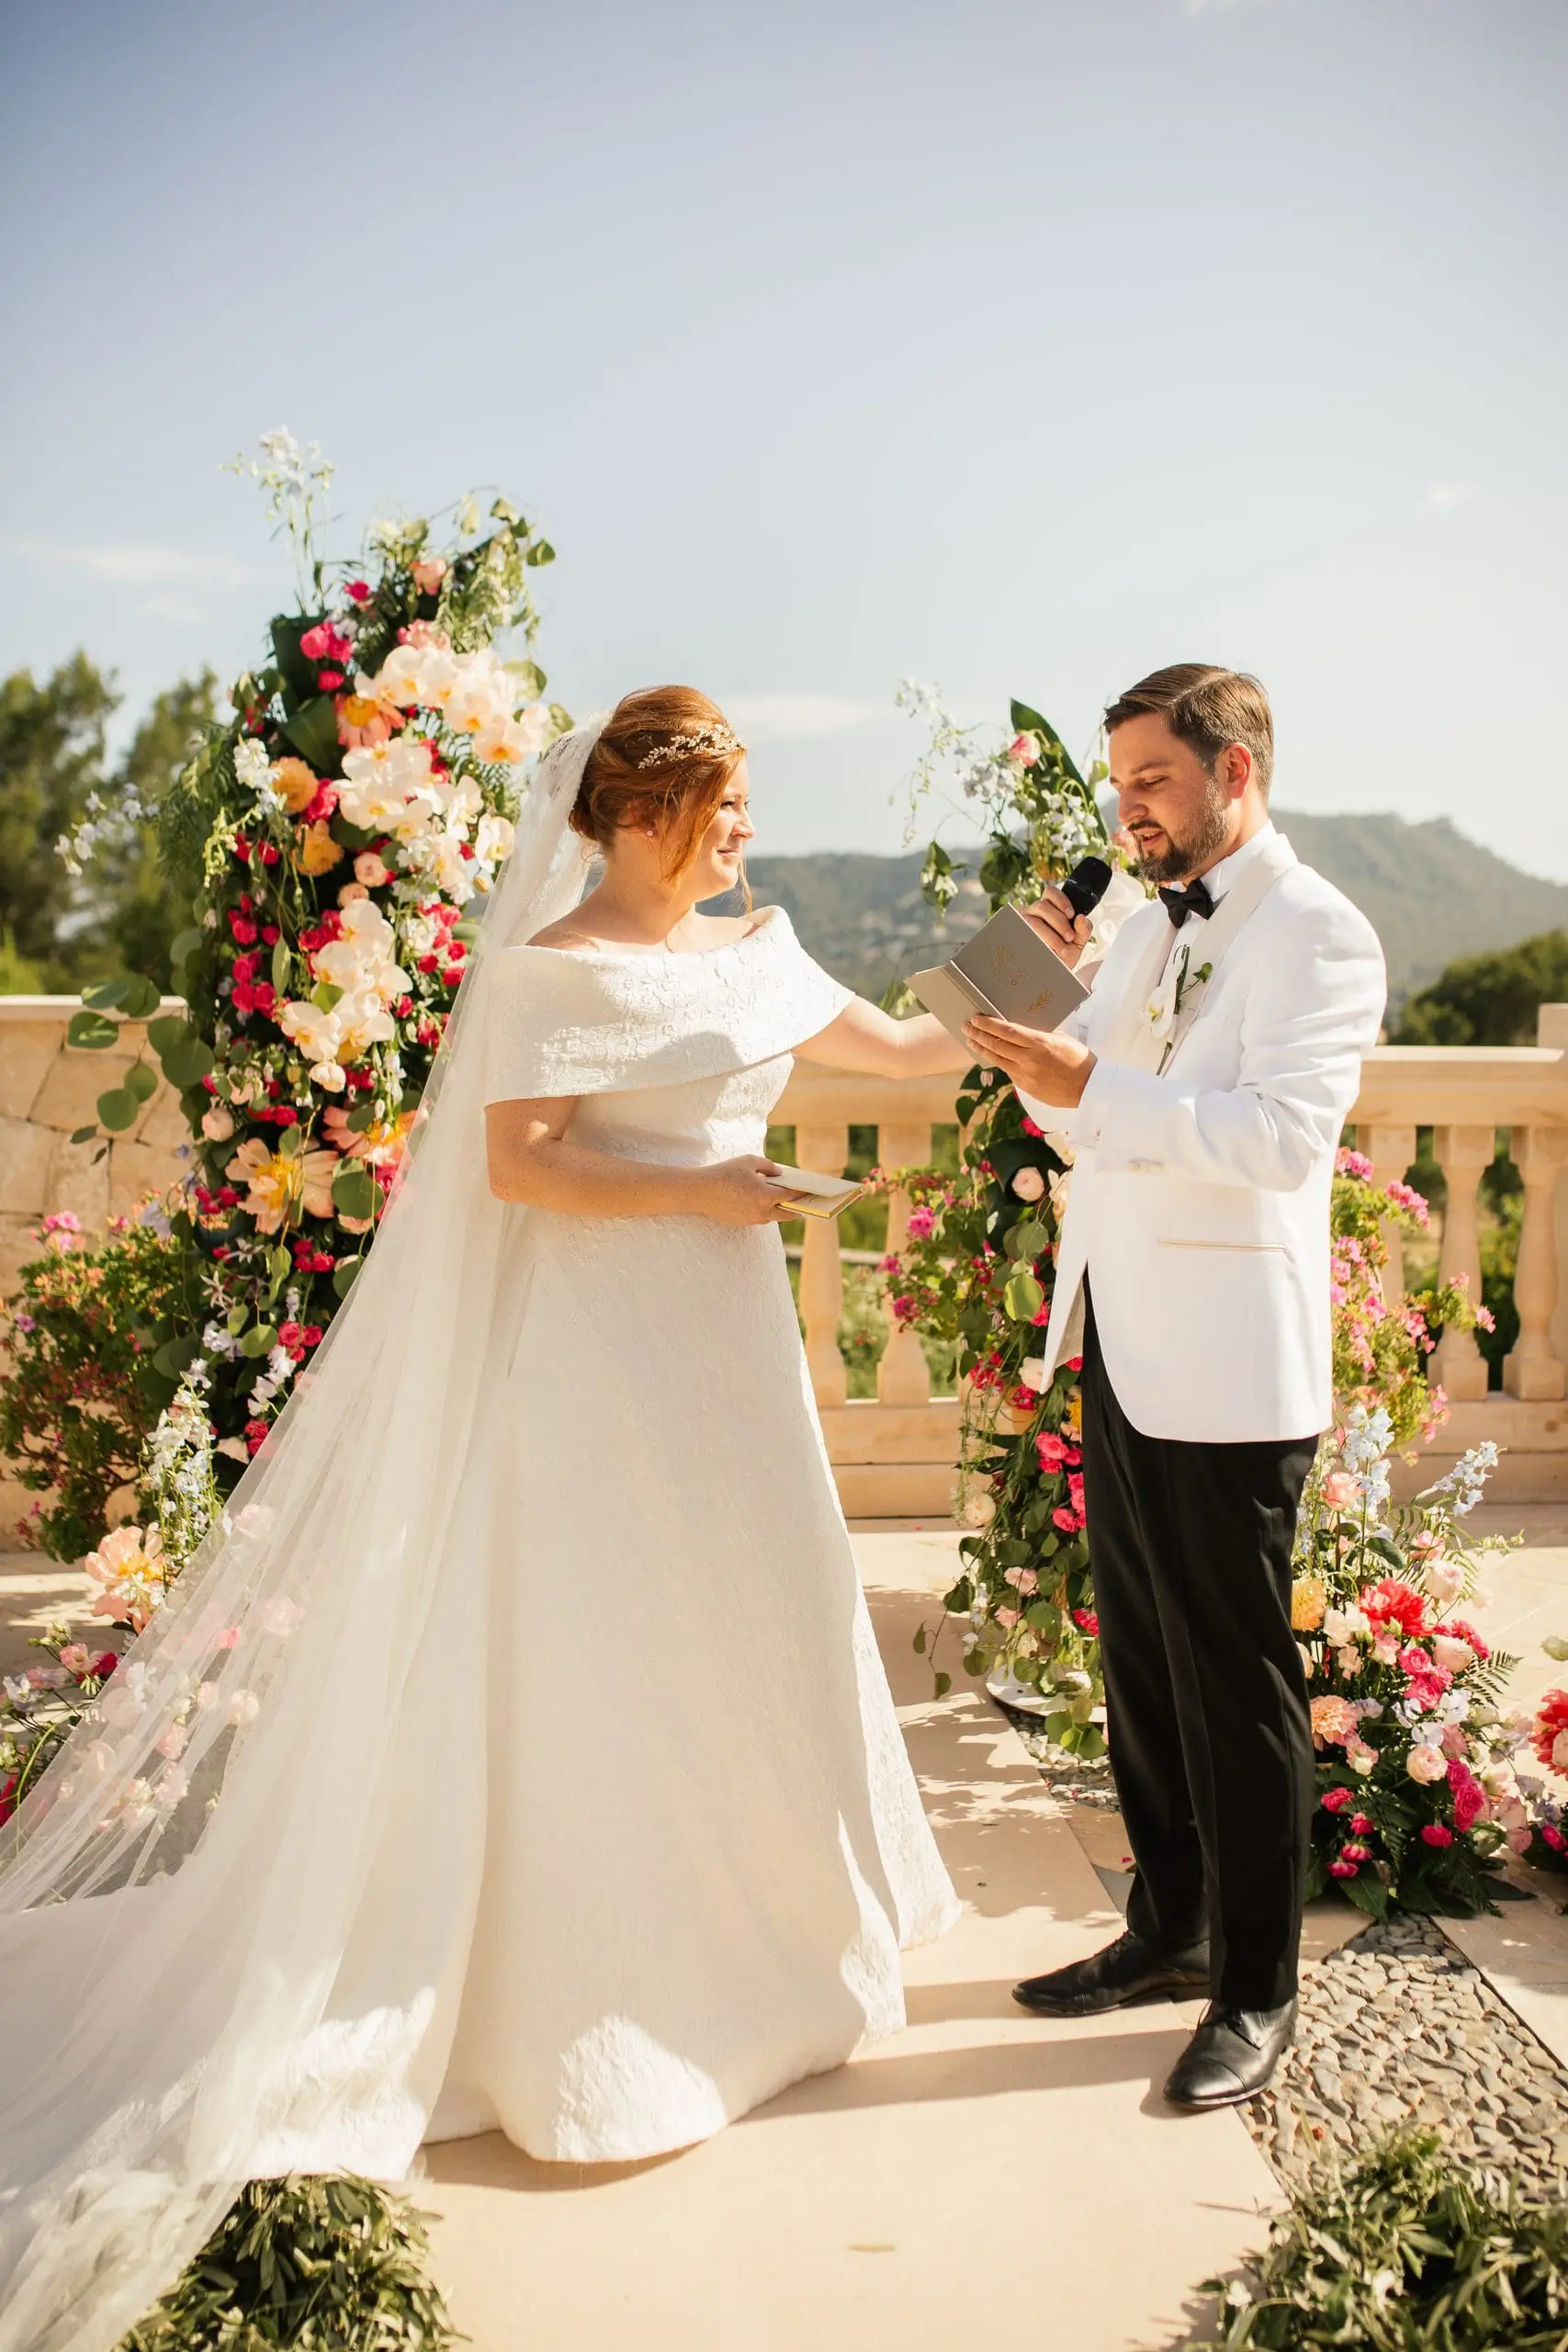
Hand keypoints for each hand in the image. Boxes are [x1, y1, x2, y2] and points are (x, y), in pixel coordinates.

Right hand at [693, 1156, 804, 1226]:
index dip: (803, 1192)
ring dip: (781, 1209)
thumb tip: (780, 1174)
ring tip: (789, 1202)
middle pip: (788, 1213)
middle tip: (808, 1202)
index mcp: (766, 1195)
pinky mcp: (743, 1223)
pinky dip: (766, 1210)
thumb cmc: (725, 1173)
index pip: (791, 1195)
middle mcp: (762, 1211)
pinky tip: (767, 1203)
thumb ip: (769, 1166)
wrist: (701, 1191)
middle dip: (799, 1207)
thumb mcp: (749, 1161)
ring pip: (774, 1216)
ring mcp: (752, 1219)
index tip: (812, 1190)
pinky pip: (760, 1217)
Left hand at [963, 1016, 1096, 1108]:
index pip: (1007, 1031)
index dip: (988, 1025)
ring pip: (998, 1060)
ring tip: (971, 1041)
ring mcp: (1026, 1076)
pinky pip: (1008, 1072)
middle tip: (966, 1027)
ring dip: (983, 1049)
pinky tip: (991, 1056)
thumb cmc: (1079, 1059)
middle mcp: (1029, 1060)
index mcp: (1039, 1043)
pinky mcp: (1026, 1088)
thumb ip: (1039, 1035)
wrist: (1090, 1088)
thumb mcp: (1061, 1039)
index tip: (976, 1019)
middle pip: (997, 1045)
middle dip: (979, 1035)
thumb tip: (1022, 1031)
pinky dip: (998, 1062)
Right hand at [1017, 884, 1091, 969]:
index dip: (1061, 900)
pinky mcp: (1016, 936)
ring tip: (1061, 949)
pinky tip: (1047, 951)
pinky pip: (1025, 935)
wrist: (1053, 973)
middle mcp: (1033, 912)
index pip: (1050, 892)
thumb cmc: (1064, 954)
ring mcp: (1022, 923)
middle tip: (1070, 937)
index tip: (1071, 914)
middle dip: (1059, 922)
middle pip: (1042, 906)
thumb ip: (1083, 929)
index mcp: (1048, 907)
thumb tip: (1081, 917)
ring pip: (1034, 922)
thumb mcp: (1078, 942)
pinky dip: (1039, 943)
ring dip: (1051, 935)